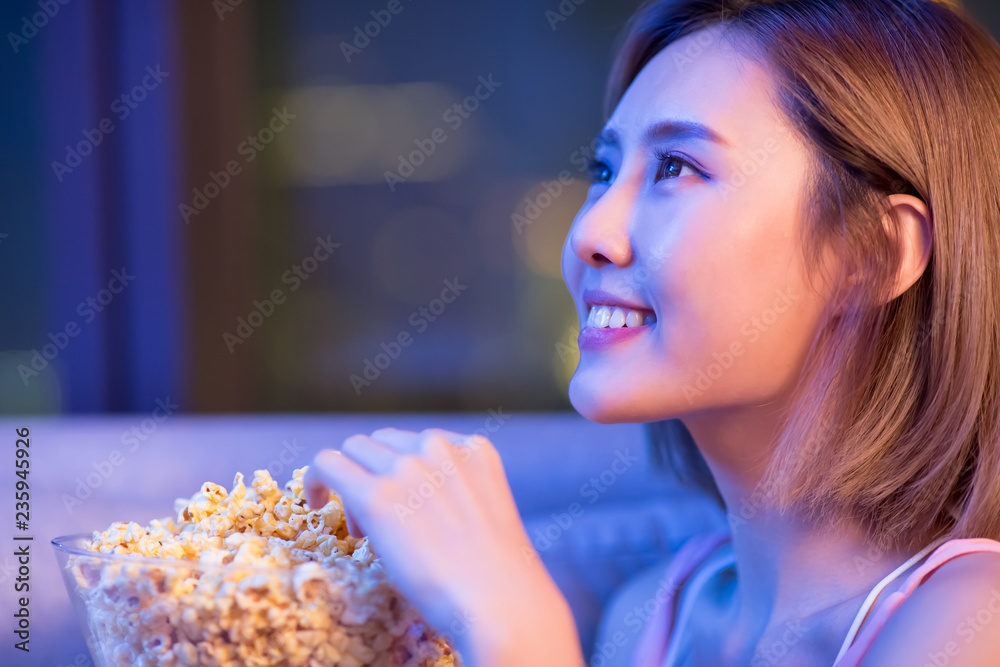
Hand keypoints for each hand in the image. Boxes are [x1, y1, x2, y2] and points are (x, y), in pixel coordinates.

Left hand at [303, 427, 583, 666]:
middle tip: (376, 522)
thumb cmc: (496, 575)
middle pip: (382, 442)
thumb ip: (453, 489)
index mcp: (473, 447)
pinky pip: (329, 464)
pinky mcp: (376, 495)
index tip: (400, 502)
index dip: (399, 470)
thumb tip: (408, 499)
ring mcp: (407, 468)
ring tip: (359, 526)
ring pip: (353, 449)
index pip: (417, 441)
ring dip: (351, 479)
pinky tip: (315, 503)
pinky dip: (317, 479)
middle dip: (374, 473)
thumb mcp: (483, 511)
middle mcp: (439, 447)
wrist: (499, 603)